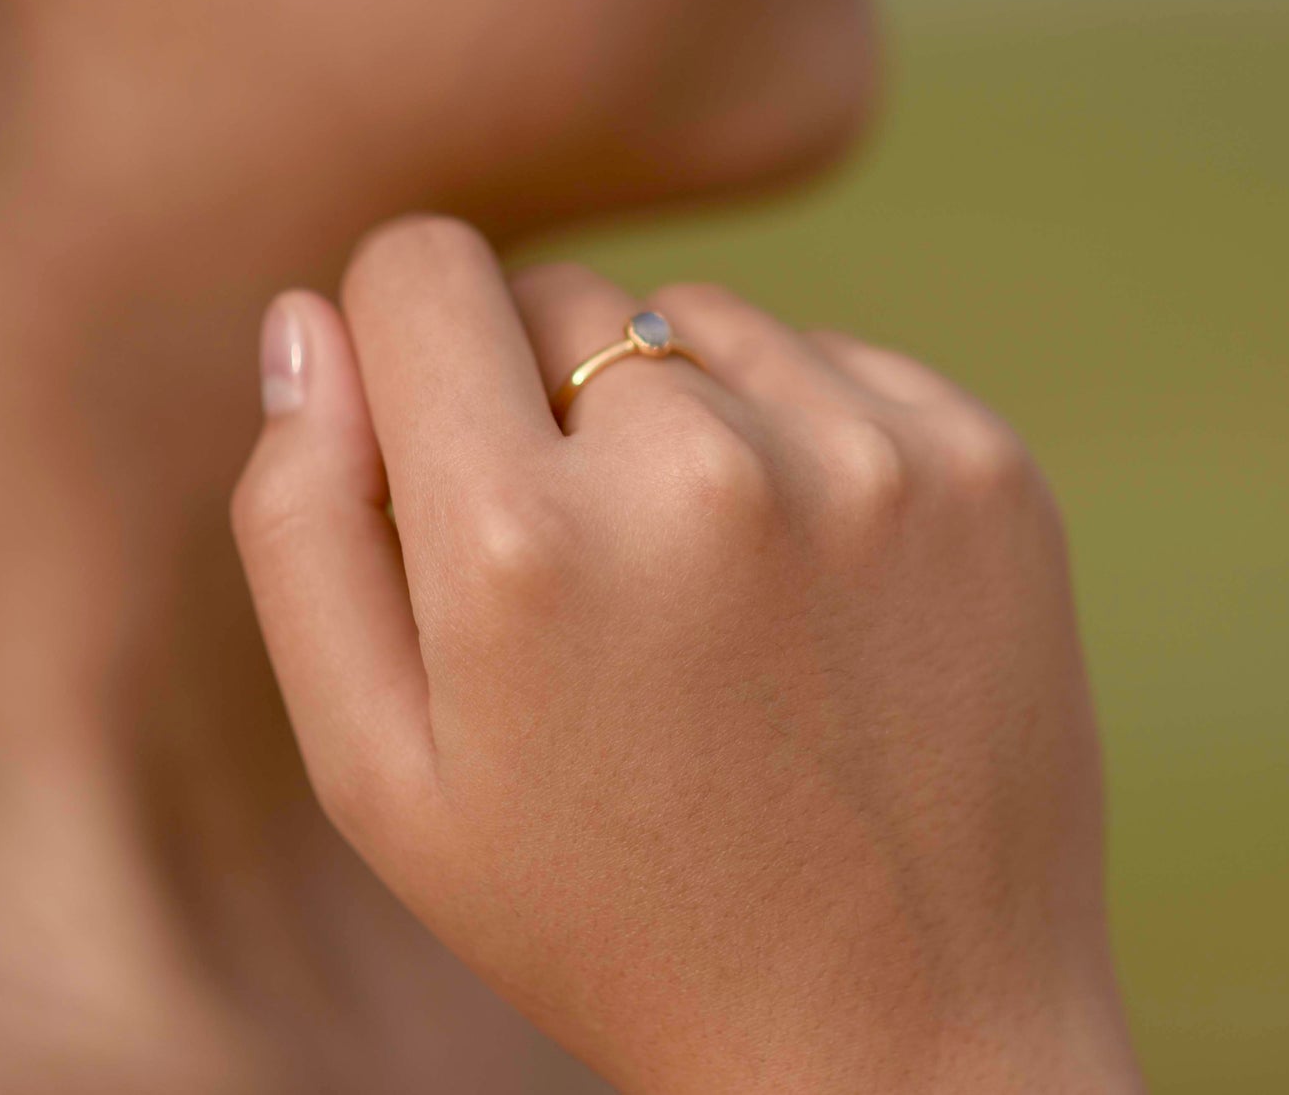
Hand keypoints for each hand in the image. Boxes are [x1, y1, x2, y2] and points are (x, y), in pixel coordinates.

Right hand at [231, 216, 1142, 1094]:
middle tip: (586, 571)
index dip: (404, 335)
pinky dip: (799, 434)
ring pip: (697, 319)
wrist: (901, 1024)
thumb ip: (304, 525)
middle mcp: (706, 469)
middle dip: (538, 398)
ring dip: (675, 413)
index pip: (419, 268)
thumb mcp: (382, 772)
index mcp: (524, 546)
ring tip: (706, 587)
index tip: (435, 421)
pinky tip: (812, 581)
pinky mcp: (983, 463)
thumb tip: (310, 323)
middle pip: (559, 294)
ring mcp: (871, 457)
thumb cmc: (606, 909)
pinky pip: (831, 362)